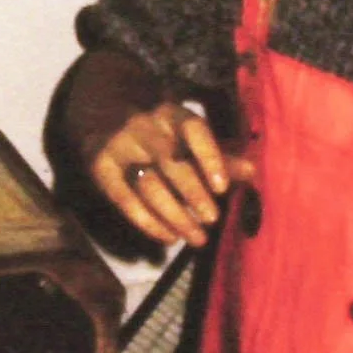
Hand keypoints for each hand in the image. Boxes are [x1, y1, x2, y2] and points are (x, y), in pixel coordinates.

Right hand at [86, 101, 251, 248]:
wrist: (105, 119)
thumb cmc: (163, 135)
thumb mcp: (191, 139)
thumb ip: (220, 156)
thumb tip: (251, 171)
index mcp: (173, 114)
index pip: (194, 129)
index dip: (210, 157)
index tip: (223, 188)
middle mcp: (144, 126)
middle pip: (170, 162)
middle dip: (193, 194)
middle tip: (213, 219)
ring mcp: (119, 146)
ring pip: (148, 185)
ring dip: (175, 216)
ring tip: (197, 238)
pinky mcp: (101, 168)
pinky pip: (125, 200)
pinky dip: (149, 223)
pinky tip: (170, 237)